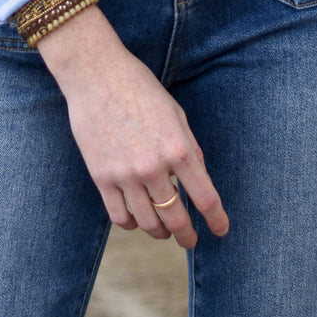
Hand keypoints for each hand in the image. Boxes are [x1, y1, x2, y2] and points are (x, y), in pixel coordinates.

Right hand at [37, 6, 228, 249]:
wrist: (96, 75)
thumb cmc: (140, 88)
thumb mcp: (175, 113)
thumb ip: (190, 148)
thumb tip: (199, 180)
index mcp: (178, 148)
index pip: (205, 198)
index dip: (217, 220)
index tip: (220, 230)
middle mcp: (153, 166)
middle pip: (177, 219)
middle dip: (188, 236)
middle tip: (191, 241)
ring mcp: (125, 175)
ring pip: (148, 224)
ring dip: (161, 233)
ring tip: (165, 231)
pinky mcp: (101, 177)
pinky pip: (119, 216)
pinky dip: (132, 225)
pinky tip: (137, 220)